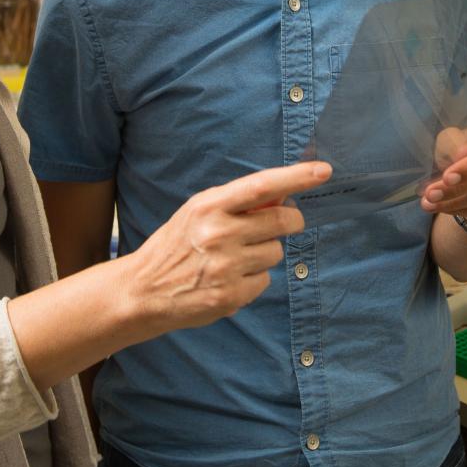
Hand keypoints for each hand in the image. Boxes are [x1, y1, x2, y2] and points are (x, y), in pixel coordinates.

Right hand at [123, 162, 327, 334]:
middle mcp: (219, 233)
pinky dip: (253, 279)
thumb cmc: (175, 245)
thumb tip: (281, 196)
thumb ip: (236, 203)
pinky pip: (264, 280)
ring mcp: (226, 266)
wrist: (143, 290)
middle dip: (290, 222)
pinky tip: (228, 279)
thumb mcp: (197, 212)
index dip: (296, 177)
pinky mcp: (231, 295)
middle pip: (281, 222)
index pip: (262, 186)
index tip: (323, 171)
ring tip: (235, 258)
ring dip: (265, 254)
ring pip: (275, 253)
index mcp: (209, 206)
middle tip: (282, 225)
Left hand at [420, 121, 466, 229]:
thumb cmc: (464, 146)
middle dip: (455, 189)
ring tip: (430, 203)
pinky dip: (465, 212)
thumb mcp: (453, 139)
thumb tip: (462, 155)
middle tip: (429, 195)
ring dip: (455, 203)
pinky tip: (447, 208)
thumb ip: (455, 144)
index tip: (447, 178)